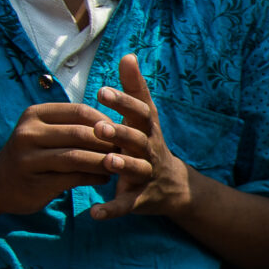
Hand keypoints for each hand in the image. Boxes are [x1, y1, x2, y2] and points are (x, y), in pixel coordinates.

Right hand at [0, 101, 145, 215]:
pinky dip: (93, 177)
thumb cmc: (31, 154)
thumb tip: (114, 124)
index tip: (123, 131)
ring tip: (119, 165)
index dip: (105, 122)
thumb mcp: (44, 131)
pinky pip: (73, 178)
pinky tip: (104, 179)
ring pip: (77, 157)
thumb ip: (72, 124)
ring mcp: (29, 159)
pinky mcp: (35, 182)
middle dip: (108, 142)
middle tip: (128, 150)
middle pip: (80, 134)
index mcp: (35, 115)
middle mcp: (28, 133)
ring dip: (103, 162)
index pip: (80, 112)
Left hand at [88, 54, 197, 220]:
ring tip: (107, 162)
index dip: (123, 102)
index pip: (139, 112)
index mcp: (147, 130)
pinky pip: (127, 205)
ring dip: (123, 166)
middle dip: (120, 133)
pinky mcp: (141, 199)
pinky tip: (93, 213)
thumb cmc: (149, 144)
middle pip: (137, 140)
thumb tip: (127, 55)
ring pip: (136, 170)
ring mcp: (147, 176)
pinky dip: (111, 210)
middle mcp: (149, 151)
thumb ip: (134, 88)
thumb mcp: (145, 117)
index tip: (102, 91)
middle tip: (99, 126)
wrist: (174, 187)